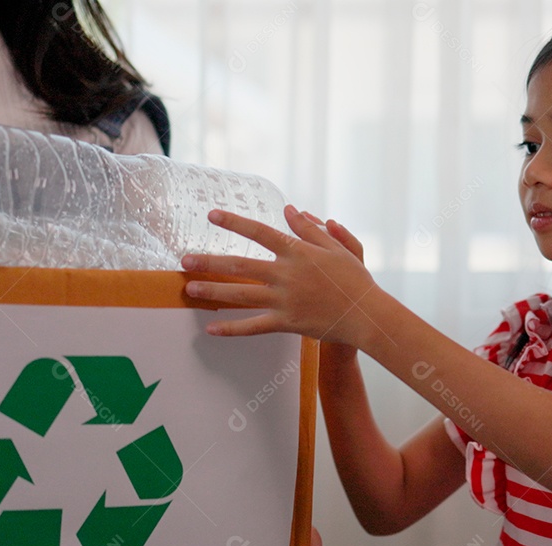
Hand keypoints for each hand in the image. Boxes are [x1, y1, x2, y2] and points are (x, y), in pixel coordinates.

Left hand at [183, 205, 378, 345]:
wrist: (366, 314)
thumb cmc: (355, 279)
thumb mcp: (337, 247)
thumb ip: (310, 229)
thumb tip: (290, 210)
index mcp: (297, 251)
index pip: (259, 232)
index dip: (234, 222)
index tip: (211, 215)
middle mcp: (286, 273)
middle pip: (239, 265)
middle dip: (209, 261)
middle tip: (185, 259)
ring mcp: (284, 299)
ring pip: (240, 294)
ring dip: (212, 291)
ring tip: (189, 289)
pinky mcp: (286, 322)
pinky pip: (253, 326)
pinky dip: (232, 329)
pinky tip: (211, 329)